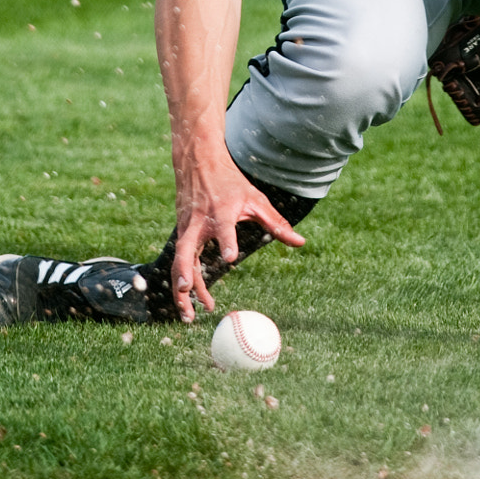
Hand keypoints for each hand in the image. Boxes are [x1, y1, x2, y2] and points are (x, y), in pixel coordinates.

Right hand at [168, 140, 303, 323]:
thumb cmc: (230, 182)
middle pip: (185, 251)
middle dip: (185, 273)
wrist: (198, 161)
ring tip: (190, 317)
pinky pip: (180, 260)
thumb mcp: (256, 199)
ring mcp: (186, 228)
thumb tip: (301, 243)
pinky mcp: (180, 233)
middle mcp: (199, 222)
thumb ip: (276, 223)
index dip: (226, 241)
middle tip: (188, 294)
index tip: (231, 259)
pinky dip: (183, 280)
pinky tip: (193, 300)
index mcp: (221, 211)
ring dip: (181, 289)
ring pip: (178, 261)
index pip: (223, 228)